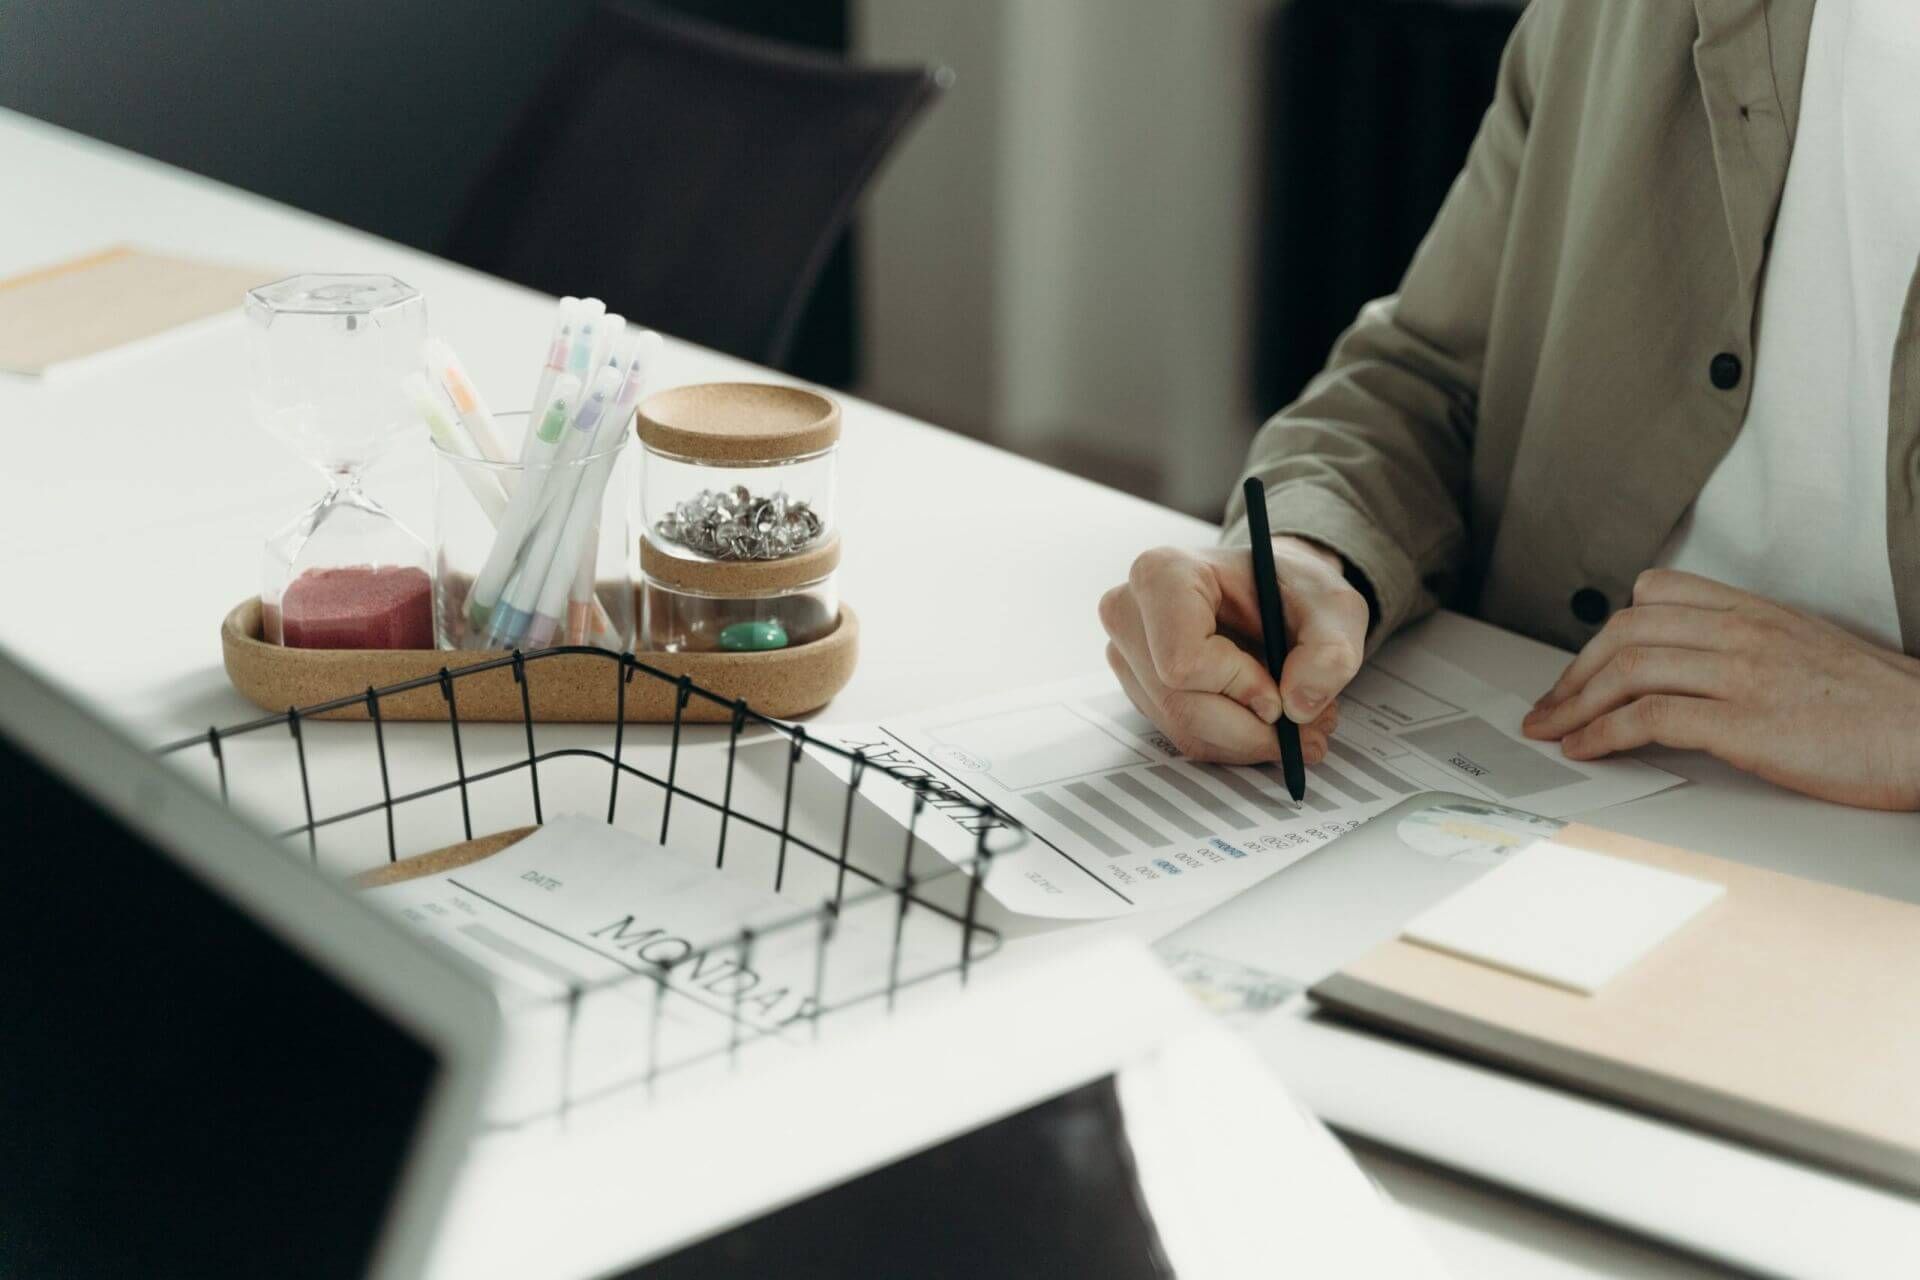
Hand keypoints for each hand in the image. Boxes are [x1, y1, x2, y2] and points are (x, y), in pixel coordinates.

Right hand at [1097, 540, 1367, 763]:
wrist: (1275, 592)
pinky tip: (1263, 721)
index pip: (1183, 661)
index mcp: (1163, 574)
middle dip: (1250, 728)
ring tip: (1295, 723)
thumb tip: (1298, 707)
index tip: (1280, 691)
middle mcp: (1130, 613)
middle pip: (1180, 705)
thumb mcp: (1334, 609)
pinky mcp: (1140, 687)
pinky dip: (1232, 742)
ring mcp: (1128, 654)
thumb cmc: (1293, 589)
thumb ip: (1329, 654)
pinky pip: (1183, 736)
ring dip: (1247, 740)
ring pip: (1182, 728)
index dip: (1239, 687)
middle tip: (1306, 730)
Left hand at [1522, 569, 1919, 809]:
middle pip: (1627, 631)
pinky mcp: (1746, 723)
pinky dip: (1603, 733)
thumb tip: (1694, 674)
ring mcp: (1743, 674)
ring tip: (1552, 731)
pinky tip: (1586, 748)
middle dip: (1574, 671)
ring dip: (1575, 704)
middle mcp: (1744, 632)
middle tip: (1550, 705)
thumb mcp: (1808, 653)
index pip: (1657, 592)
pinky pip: (1649, 718)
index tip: (1585, 666)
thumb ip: (1750, 649)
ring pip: (1628, 669)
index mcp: (1758, 612)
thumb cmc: (1880, 709)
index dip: (1607, 630)